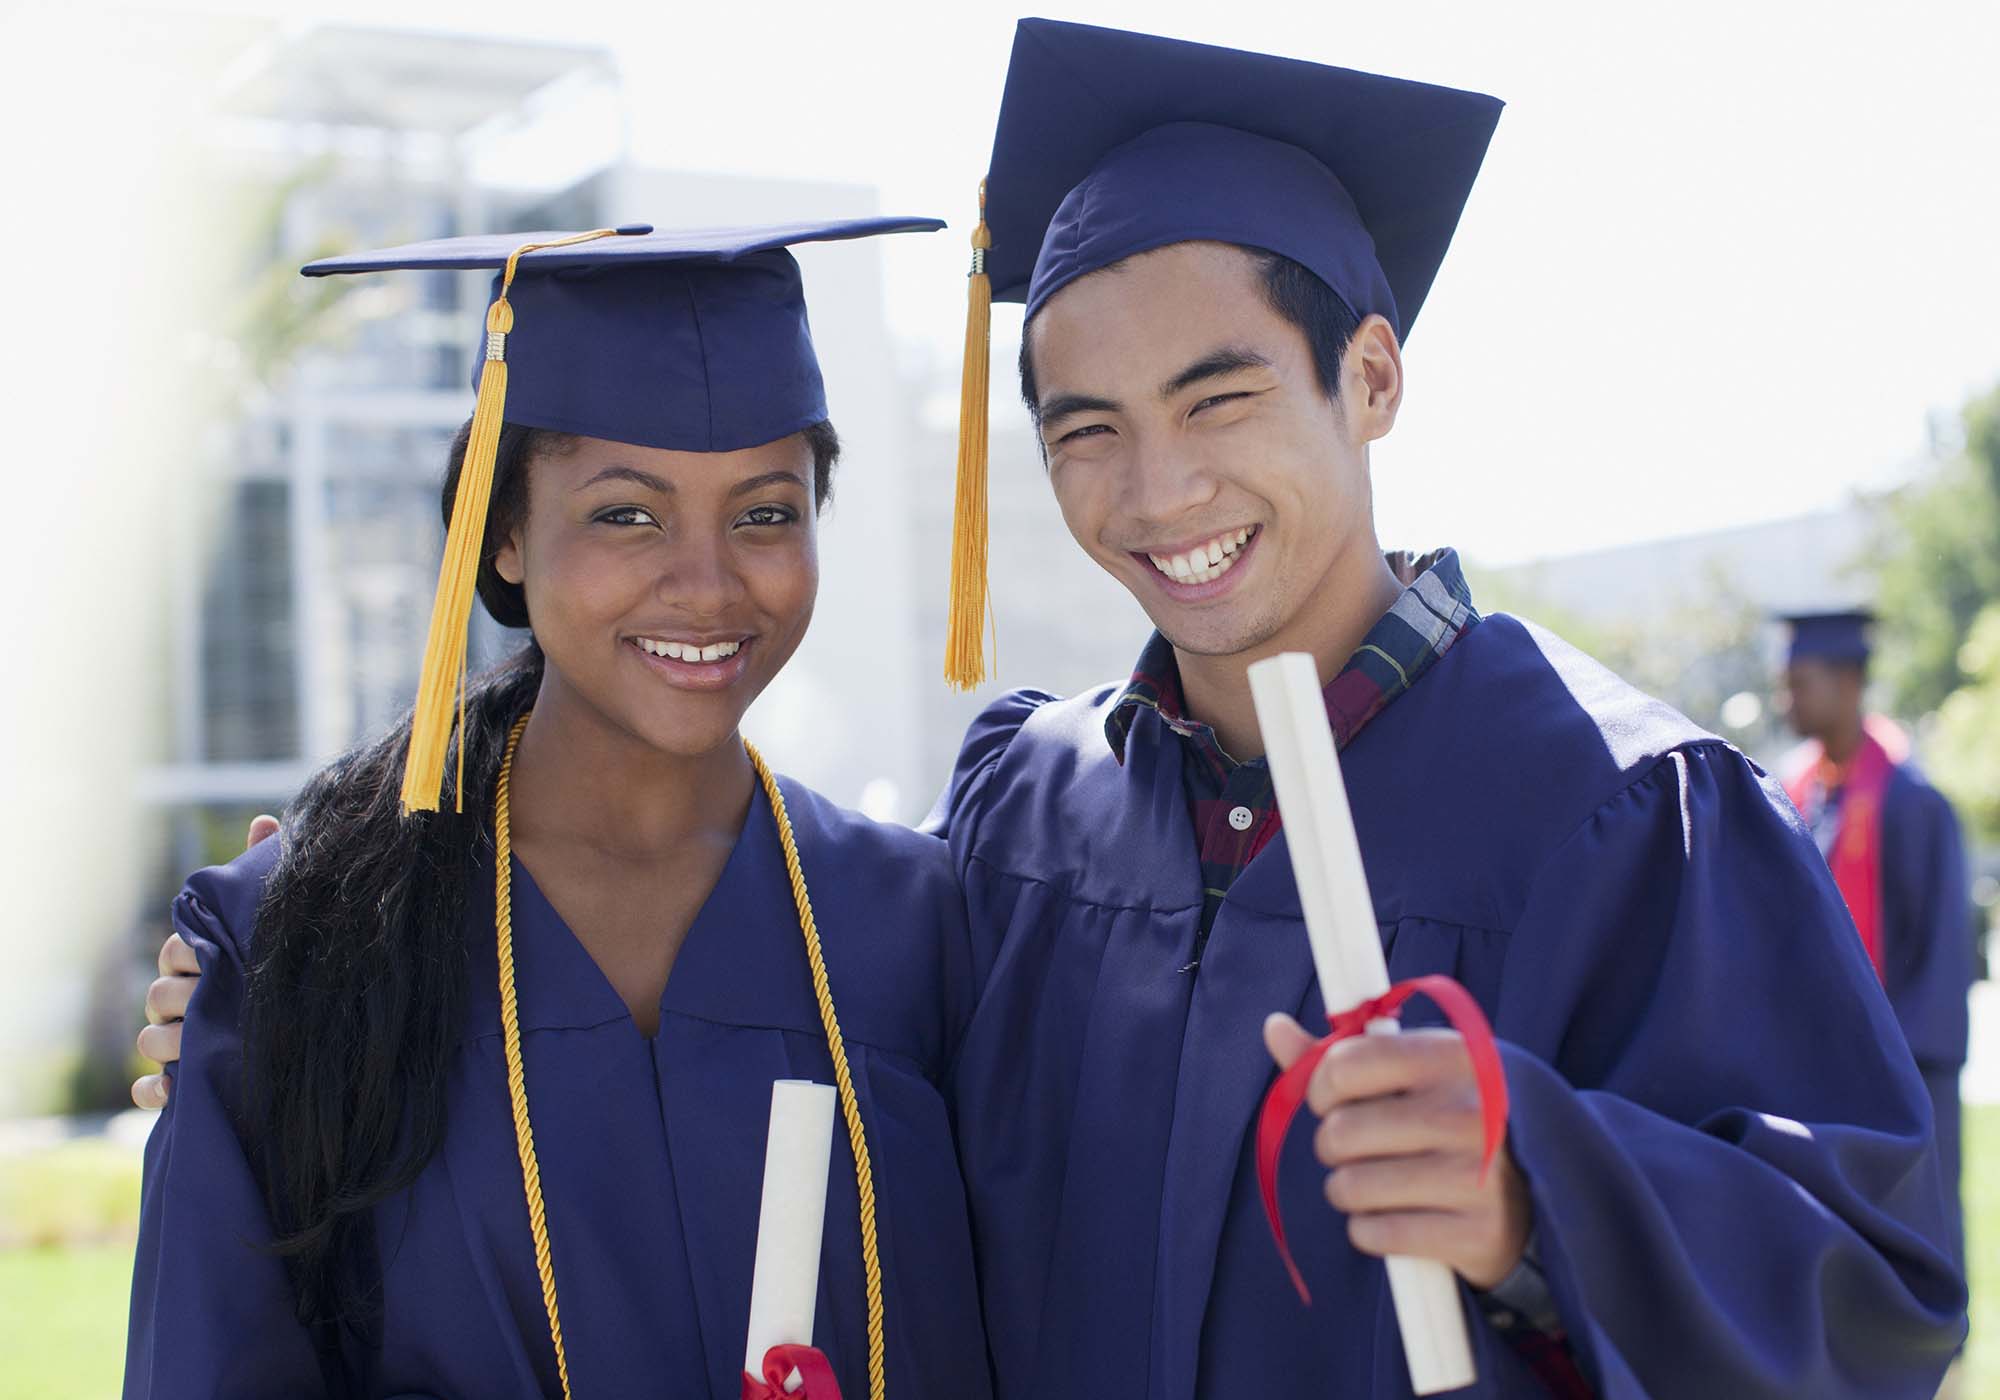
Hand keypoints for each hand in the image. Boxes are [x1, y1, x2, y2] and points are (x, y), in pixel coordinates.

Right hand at [130, 815, 279, 1108]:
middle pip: (160, 997)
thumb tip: (265, 820)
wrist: (330, 1037)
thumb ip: (266, 869)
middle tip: (211, 1003)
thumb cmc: (298, 963)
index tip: (212, 958)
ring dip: (167, 1044)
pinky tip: (174, 1094)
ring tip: (198, 1048)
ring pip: (150, 1041)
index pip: (177, 951)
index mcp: (203, 960)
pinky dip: (154, 1094)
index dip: (188, 953)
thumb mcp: (283, 919)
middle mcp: (187, 1002)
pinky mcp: (185, 1086)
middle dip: (179, 998)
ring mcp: (181, 1045)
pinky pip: (150, 1094)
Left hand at [1263, 1012, 1529, 1289]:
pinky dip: (1370, 1230)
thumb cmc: (1456, 1116)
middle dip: (1335, 1145)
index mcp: (1455, 1057)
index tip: (1334, 1098)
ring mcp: (1478, 1176)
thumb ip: (1342, 1054)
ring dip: (1349, 1190)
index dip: (1322, 1086)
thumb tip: (1274, 1027)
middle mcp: (1471, 1112)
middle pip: (1340, 1131)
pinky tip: (1400, 1216)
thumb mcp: (1416, 1071)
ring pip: (1350, 1187)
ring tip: (1381, 1182)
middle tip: (1363, 1147)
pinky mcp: (1475, 1234)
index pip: (1347, 1063)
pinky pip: (1374, 1234)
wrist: (1539, 1191)